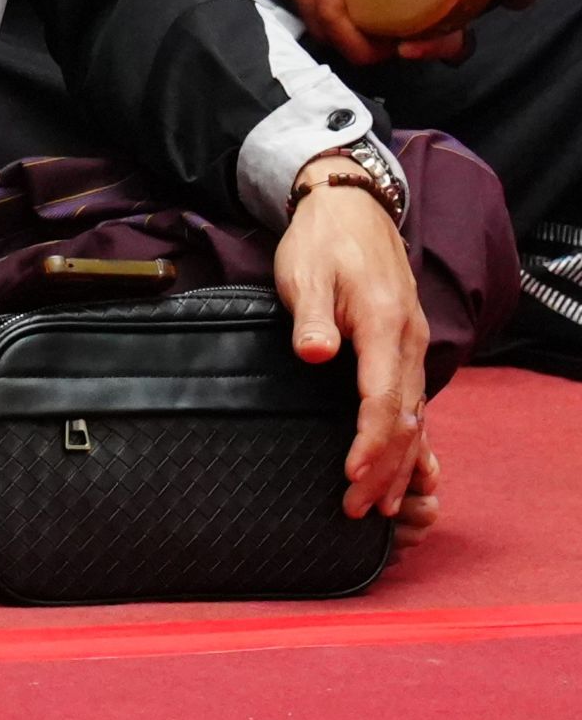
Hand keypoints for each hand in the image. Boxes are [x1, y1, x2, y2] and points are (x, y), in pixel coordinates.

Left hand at [272, 0, 469, 69]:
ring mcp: (330, 16)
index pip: (345, 43)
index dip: (331, 14)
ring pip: (300, 6)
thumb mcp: (450, 32)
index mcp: (372, 47)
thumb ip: (438, 46)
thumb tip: (406, 50)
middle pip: (315, 23)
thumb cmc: (442, 15)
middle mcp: (347, 36)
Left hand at [275, 170, 430, 520]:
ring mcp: (410, 344)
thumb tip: (315, 354)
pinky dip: (409, 440)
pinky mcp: (403, 345)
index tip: (352, 475)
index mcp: (383, 325)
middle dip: (386, 469)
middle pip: (404, 417)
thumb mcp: (305, 271)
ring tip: (385, 507)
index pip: (382, 398)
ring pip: (414, 415)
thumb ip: (311, 316)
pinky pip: (413, 402)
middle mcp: (407, 340)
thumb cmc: (321, 242)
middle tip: (361, 510)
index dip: (370, 442)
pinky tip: (404, 468)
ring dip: (401, 462)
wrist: (350, 209)